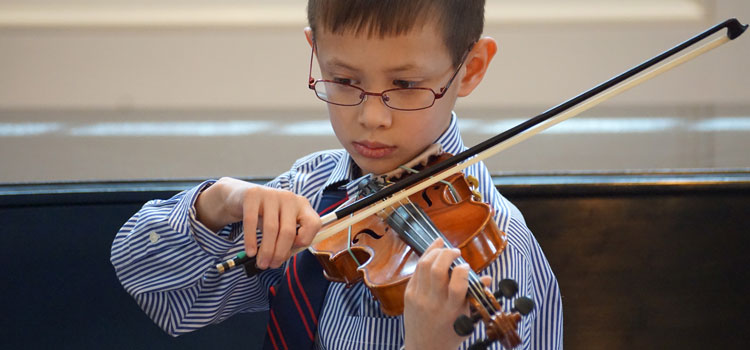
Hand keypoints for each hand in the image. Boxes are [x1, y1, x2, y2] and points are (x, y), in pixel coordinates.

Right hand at [195, 177, 320, 268]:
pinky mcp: (253, 194)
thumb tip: (281, 259)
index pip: (313, 224)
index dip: (304, 241)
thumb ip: (287, 240)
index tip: (291, 252)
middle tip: (272, 265)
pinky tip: (251, 252)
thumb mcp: (281, 225)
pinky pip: (252, 221)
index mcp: (303, 205)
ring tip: (261, 263)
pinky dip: (251, 240)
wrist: (242, 198)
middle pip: (289, 231)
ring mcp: (272, 194)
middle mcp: (290, 198)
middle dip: (280, 253)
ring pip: (271, 228)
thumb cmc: (266, 216)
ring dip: (266, 250)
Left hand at [403, 238, 492, 349]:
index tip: (467, 266)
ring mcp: (418, 298)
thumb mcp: (466, 319)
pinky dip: (425, 258)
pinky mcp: (408, 294)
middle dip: (448, 254)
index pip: (457, 286)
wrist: (424, 348)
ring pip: (424, 266)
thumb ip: (475, 297)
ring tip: (444, 248)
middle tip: (456, 251)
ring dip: (435, 251)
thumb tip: (487, 278)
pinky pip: (416, 271)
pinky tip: (433, 252)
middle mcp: (433, 303)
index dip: (463, 271)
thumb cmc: (449, 334)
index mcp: (451, 311)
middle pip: (437, 270)